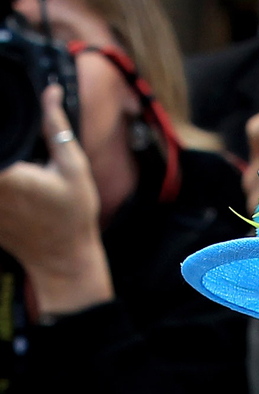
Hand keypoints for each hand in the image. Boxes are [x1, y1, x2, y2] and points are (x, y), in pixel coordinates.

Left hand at [0, 83, 113, 317]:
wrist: (62, 259)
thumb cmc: (72, 217)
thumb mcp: (74, 168)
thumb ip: (57, 128)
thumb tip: (51, 92)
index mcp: (6, 169)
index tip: (12, 131)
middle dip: (2, 143)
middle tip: (27, 158)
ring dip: (1, 162)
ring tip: (23, 170)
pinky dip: (1, 179)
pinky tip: (17, 185)